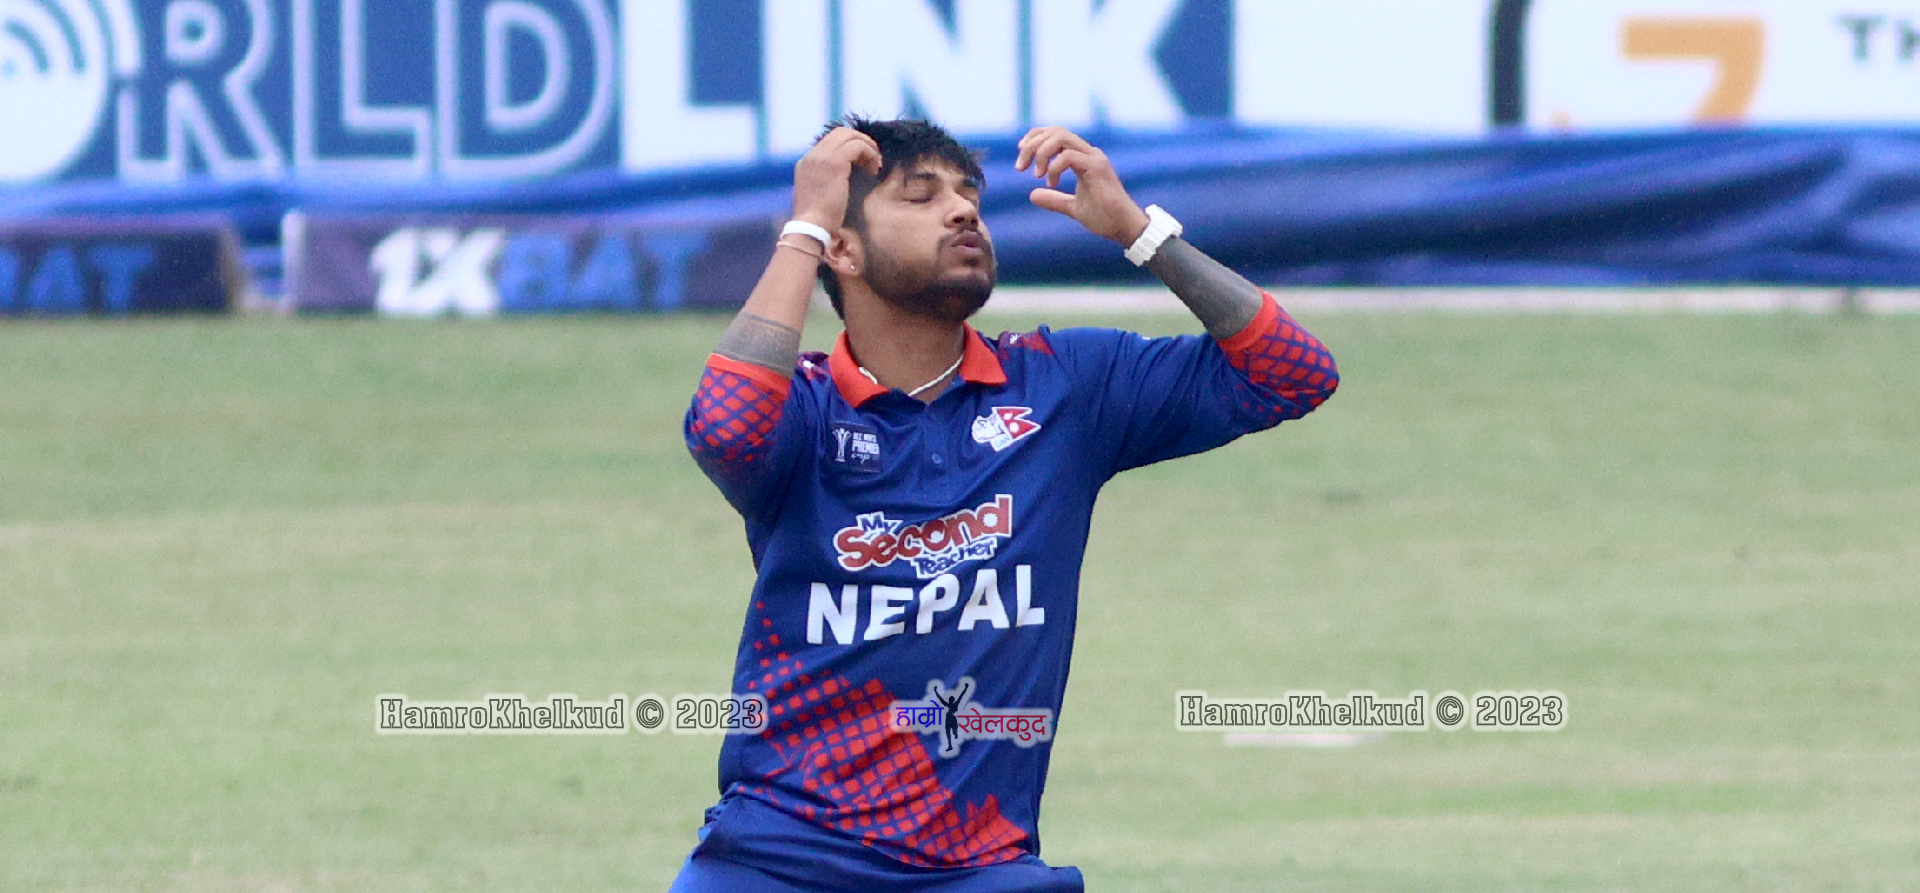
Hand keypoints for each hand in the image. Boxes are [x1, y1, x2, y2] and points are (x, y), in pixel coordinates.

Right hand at [791, 127, 882, 229]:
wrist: (810, 227)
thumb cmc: (818, 220)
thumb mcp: (820, 194)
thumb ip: (828, 179)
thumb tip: (846, 174)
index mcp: (807, 162)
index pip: (831, 141)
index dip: (851, 147)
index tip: (862, 162)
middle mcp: (813, 155)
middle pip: (841, 132)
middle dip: (861, 141)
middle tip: (873, 159)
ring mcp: (822, 157)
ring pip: (850, 135)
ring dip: (868, 147)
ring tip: (875, 166)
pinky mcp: (835, 162)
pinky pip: (857, 145)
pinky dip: (869, 153)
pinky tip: (873, 170)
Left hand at [1015, 126, 1150, 244]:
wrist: (1122, 227)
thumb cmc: (1103, 217)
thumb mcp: (1072, 207)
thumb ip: (1054, 199)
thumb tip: (1032, 195)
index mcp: (1083, 157)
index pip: (1056, 134)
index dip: (1035, 139)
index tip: (1021, 156)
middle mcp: (1089, 152)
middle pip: (1055, 131)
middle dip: (1032, 145)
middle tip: (1020, 167)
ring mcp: (1094, 157)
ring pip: (1061, 137)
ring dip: (1041, 152)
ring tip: (1036, 174)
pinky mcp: (1097, 166)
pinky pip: (1068, 155)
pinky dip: (1054, 167)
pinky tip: (1051, 183)